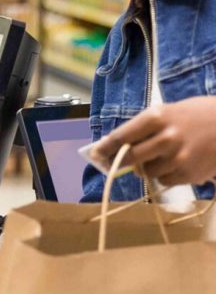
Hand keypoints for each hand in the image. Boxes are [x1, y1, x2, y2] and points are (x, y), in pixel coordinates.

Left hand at [90, 96, 215, 185]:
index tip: (95, 154)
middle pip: (129, 157)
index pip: (121, 136)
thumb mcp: (168, 112)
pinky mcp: (189, 173)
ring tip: (160, 157)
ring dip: (146, 167)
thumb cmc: (197, 115)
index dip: (104, 148)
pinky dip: (164, 175)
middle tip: (116, 162)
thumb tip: (115, 144)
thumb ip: (144, 128)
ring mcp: (178, 157)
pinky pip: (164, 181)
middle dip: (119, 161)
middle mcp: (165, 137)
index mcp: (156, 117)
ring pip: (146, 171)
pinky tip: (176, 164)